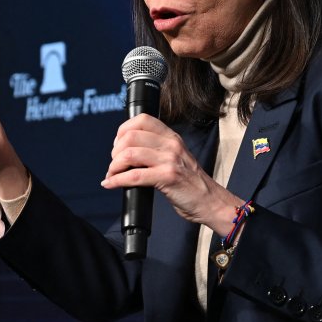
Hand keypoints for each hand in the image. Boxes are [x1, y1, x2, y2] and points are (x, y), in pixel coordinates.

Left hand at [103, 115, 242, 236]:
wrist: (210, 201)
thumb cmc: (191, 183)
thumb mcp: (176, 157)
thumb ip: (157, 150)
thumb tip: (127, 151)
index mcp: (171, 137)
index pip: (142, 120)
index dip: (123, 130)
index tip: (118, 145)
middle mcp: (171, 144)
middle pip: (130, 137)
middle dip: (115, 152)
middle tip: (115, 165)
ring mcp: (170, 160)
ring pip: (129, 154)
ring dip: (114, 166)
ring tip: (112, 175)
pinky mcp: (168, 177)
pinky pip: (134, 176)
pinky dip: (117, 180)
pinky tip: (111, 184)